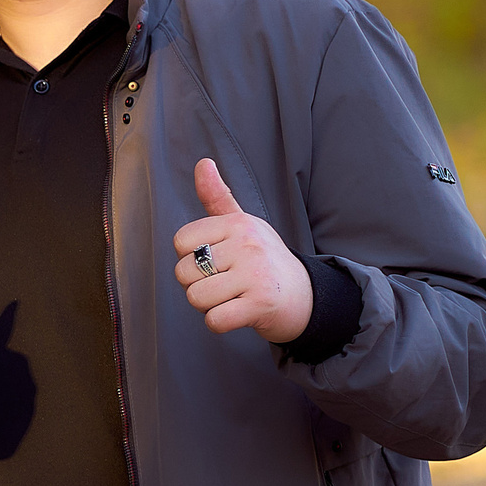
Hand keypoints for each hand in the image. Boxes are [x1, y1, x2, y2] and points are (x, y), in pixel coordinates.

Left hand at [172, 158, 311, 341]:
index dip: (190, 257)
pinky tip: (239, 312)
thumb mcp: (243, 225)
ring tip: (233, 297)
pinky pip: (214, 320)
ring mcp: (256, 274)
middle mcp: (248, 244)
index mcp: (239, 223)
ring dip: (209, 305)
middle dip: (197, 285)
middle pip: (184, 272)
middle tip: (226, 283)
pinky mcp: (261, 304)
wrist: (305, 297)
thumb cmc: (263, 260)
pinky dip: (220, 322)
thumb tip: (202, 162)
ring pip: (196, 297)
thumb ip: (218, 197)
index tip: (216, 261)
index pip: (181, 242)